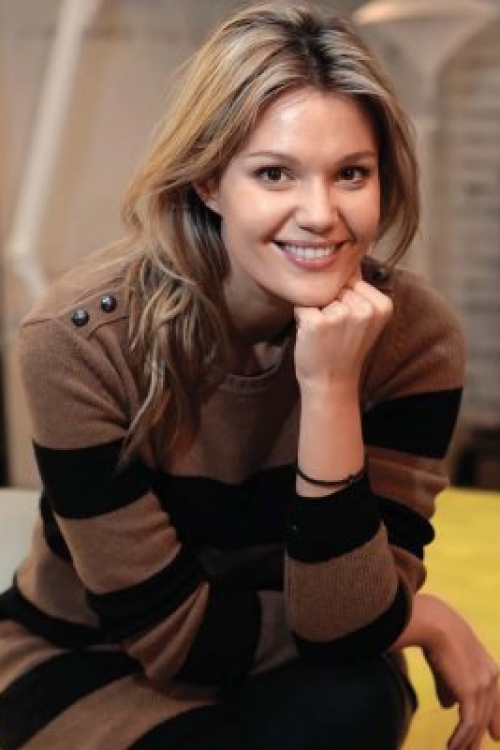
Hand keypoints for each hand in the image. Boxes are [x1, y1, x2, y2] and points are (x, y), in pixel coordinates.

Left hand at [293, 271, 391, 393]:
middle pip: (335, 287)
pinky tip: (313, 336)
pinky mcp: (318, 322)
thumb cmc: (344, 349)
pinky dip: (302, 318)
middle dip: (329, 304)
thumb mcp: (364, 319)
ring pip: (318, 295)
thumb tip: (350, 256)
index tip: (348, 325)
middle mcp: (365, 308)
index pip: (352, 280)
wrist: (331, 383)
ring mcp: (341, 315)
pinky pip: (302, 305)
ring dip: (316, 311)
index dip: (343, 300)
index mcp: (382, 305)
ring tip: (325, 335)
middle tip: (334, 332)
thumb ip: (360, 290)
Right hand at [421, 597, 499, 749]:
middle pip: (487, 714)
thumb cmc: (438, 636)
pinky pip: (467, 723)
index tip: (495, 736)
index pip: (495, 701)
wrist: (436, 625)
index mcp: (489, 669)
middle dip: (479, 736)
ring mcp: (483, 686)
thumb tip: (449, 706)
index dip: (495, 719)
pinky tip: (452, 746)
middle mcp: (491, 679)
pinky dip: (460, 737)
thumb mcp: (448, 663)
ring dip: (466, 741)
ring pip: (477, 722)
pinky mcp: (471, 693)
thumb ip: (450, 686)